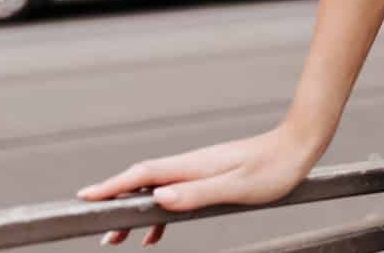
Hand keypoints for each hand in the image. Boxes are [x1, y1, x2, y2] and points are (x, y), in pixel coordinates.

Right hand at [75, 126, 318, 245]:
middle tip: (100, 232)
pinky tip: (157, 231)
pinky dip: (160, 212)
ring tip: (118, 237)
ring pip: (157, 190)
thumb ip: (197, 193)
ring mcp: (199, 169)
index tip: (85, 198)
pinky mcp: (210, 175)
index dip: (112, 186)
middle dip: (117, 205)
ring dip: (136, 211)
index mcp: (193, 166)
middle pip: (143, 183)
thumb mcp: (236, 187)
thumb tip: (160, 198)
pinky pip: (175, 194)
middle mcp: (191, 164)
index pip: (143, 174)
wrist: (299, 145)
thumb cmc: (274, 168)